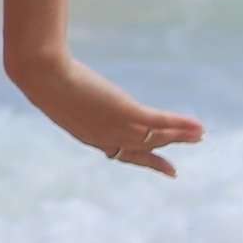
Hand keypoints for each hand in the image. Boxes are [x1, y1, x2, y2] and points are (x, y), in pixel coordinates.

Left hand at [10, 50, 205, 176]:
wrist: (41, 75)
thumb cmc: (42, 77)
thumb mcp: (56, 91)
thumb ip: (67, 92)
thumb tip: (62, 78)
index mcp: (88, 136)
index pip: (123, 153)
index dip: (146, 159)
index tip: (166, 167)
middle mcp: (105, 138)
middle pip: (144, 146)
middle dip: (169, 147)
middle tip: (192, 143)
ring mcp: (115, 127)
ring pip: (155, 136)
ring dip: (180, 135)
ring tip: (201, 134)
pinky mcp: (125, 112)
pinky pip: (158, 122)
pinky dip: (180, 124)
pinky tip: (197, 125)